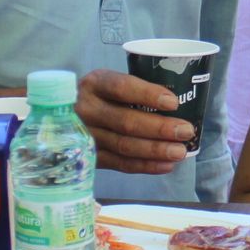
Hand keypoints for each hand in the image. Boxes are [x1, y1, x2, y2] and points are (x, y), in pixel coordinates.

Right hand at [76, 69, 193, 173]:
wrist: (64, 118)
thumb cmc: (100, 97)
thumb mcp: (109, 84)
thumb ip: (134, 91)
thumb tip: (178, 106)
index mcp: (94, 83)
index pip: (122, 88)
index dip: (148, 95)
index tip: (174, 103)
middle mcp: (85, 109)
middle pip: (125, 121)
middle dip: (159, 128)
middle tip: (186, 131)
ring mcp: (84, 136)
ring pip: (124, 145)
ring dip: (155, 150)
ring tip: (180, 152)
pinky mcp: (88, 157)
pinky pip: (119, 163)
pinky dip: (144, 166)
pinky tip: (165, 165)